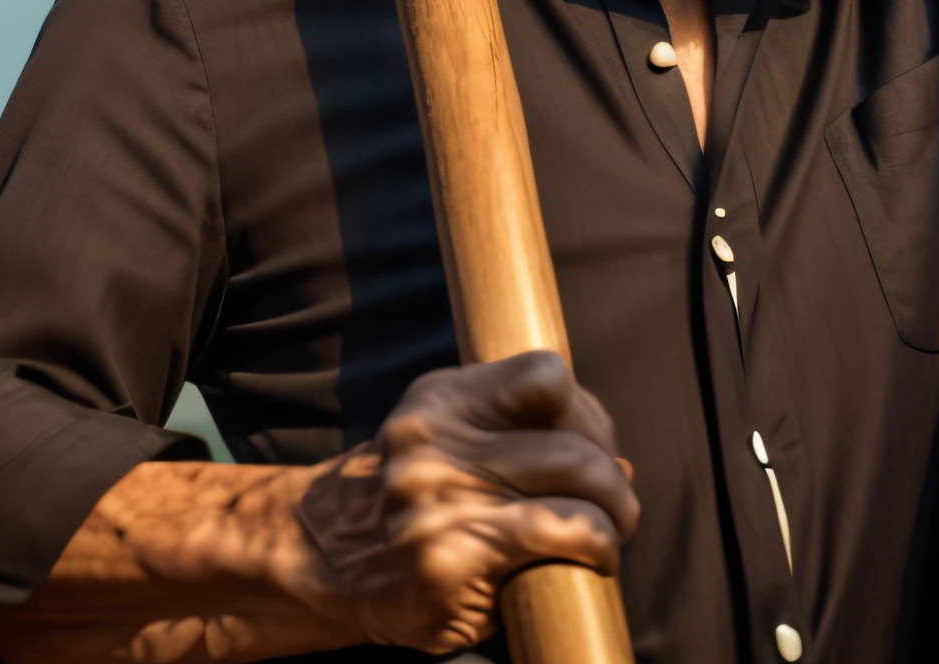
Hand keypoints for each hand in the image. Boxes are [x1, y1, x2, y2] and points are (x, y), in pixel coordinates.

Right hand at [295, 352, 639, 656]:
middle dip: (611, 477)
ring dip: (614, 515)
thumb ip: (514, 427)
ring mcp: (444, 505)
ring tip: (611, 530)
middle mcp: (440, 446)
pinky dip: (596, 548)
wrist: (322, 557)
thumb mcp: (441, 429)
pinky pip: (559, 539)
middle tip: (616, 500)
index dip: (585, 411)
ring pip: (578, 491)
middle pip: (574, 446)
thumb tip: (615, 458)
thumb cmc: (406, 491)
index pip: (546, 376)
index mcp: (442, 400)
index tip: (590, 441)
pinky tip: (593, 560)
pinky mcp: (454, 563)